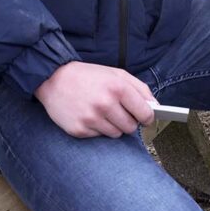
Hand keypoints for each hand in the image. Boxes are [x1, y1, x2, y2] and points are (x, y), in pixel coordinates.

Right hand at [35, 61, 155, 137]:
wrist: (54, 79)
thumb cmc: (89, 76)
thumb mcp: (117, 74)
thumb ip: (140, 89)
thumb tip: (155, 107)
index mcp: (118, 88)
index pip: (145, 113)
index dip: (148, 117)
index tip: (145, 117)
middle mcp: (105, 104)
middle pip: (131, 127)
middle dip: (129, 121)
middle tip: (119, 112)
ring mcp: (91, 119)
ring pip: (116, 134)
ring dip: (113, 126)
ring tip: (102, 112)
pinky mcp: (79, 130)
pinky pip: (99, 136)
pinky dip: (97, 129)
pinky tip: (89, 115)